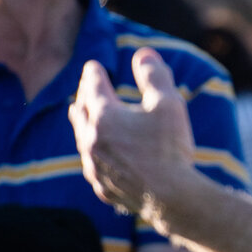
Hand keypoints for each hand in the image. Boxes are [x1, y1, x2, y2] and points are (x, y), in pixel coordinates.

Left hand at [70, 50, 197, 229]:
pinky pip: (91, 163)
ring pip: (81, 138)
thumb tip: (144, 53)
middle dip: (83, 95)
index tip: (94, 65)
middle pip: (80, 111)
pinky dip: (92, 151)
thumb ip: (154, 74)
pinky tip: (97, 153)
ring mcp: (94, 166)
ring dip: (82, 123)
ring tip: (80, 114)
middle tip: (86, 87)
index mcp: (104, 116)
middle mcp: (91, 140)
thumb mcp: (169, 103)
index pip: (93, 85)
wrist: (172, 198)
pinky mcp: (101, 186)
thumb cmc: (170, 148)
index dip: (94, 72)